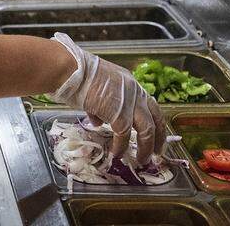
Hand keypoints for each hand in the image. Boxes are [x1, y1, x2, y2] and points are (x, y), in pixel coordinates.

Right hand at [48, 32, 163, 165]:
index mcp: (130, 84)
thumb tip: (99, 123)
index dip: (154, 121)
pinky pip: (124, 136)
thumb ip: (102, 107)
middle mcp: (135, 92)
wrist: (71, 70)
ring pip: (147, 130)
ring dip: (145, 147)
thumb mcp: (96, 89)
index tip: (155, 135)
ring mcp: (129, 103)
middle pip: (155, 119)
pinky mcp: (119, 114)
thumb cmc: (77, 75)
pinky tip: (116, 154)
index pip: (150, 105)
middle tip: (156, 153)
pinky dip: (121, 147)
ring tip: (142, 160)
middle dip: (158, 138)